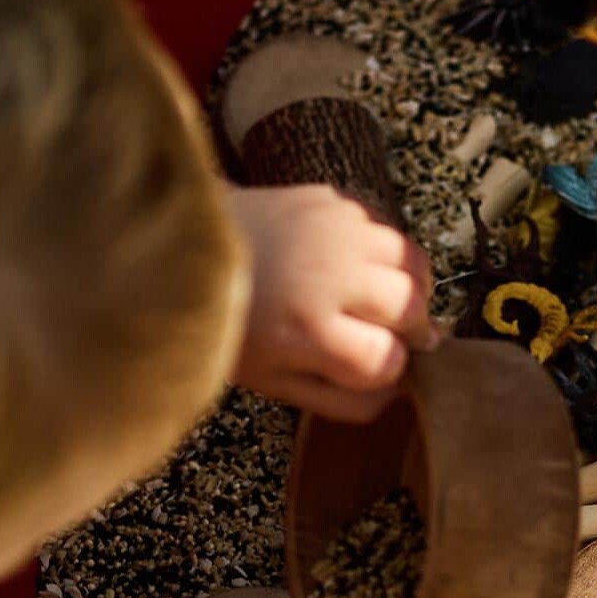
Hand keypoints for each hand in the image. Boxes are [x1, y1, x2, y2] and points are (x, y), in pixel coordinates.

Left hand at [228, 184, 442, 422]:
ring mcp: (335, 230)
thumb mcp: (278, 383)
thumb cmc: (231, 325)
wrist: (183, 248)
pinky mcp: (331, 199)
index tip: (373, 368)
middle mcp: (329, 274)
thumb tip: (400, 390)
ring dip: (410, 286)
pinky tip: (358, 266)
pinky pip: (387, 229)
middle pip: (412, 307)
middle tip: (397, 336)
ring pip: (413, 261)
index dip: (389, 371)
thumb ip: (343, 399)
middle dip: (412, 330)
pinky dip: (384, 253)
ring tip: (386, 300)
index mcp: (308, 330)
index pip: (387, 361)